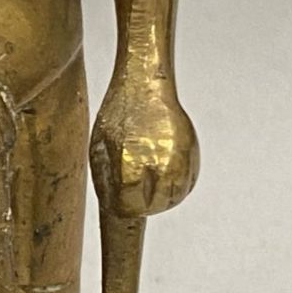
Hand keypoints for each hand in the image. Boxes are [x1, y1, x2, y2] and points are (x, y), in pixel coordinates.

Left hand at [90, 81, 197, 217]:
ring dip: (161, 199)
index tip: (120, 205)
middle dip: (142, 206)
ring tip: (147, 188)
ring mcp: (179, 157)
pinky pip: (188, 183)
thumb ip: (106, 181)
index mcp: (131, 161)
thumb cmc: (119, 114)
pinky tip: (163, 177)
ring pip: (175, 197)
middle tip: (133, 198)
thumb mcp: (99, 147)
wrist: (145, 85)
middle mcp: (159, 161)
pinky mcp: (192, 151)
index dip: (123, 208)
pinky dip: (177, 187)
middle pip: (155, 206)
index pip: (130, 205)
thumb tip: (113, 207)